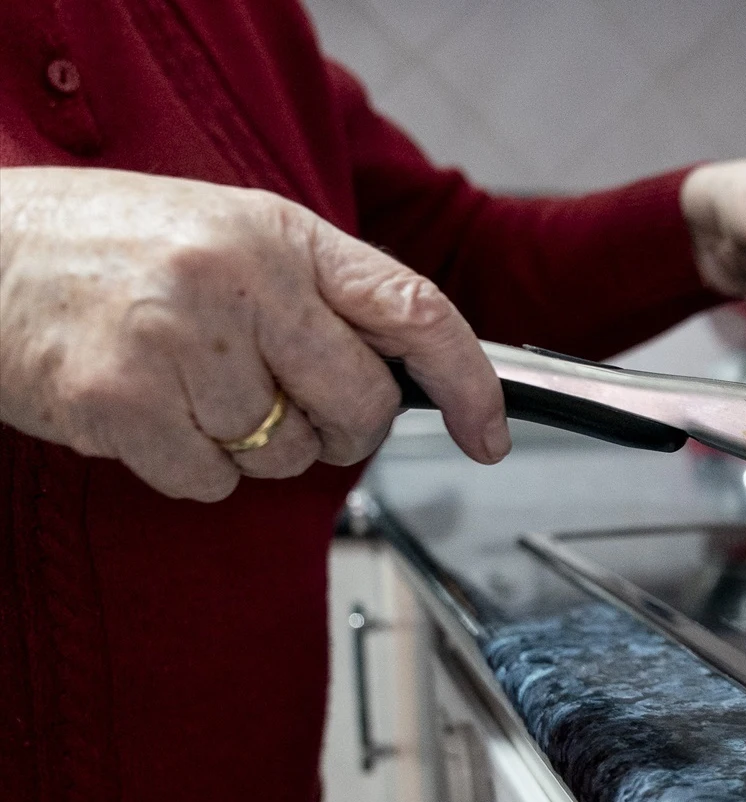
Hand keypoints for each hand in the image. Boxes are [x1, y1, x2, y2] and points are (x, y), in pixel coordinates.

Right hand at [0, 167, 508, 501]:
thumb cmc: (115, 246)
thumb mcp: (235, 234)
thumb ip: (323, 295)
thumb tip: (417, 373)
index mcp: (283, 233)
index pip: (415, 310)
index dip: (470, 382)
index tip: (489, 433)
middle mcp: (239, 280)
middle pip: (359, 407)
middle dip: (338, 427)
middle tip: (284, 401)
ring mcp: (179, 341)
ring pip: (284, 455)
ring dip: (249, 444)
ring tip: (187, 382)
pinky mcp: (123, 402)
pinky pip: (212, 483)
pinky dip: (190, 467)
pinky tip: (148, 411)